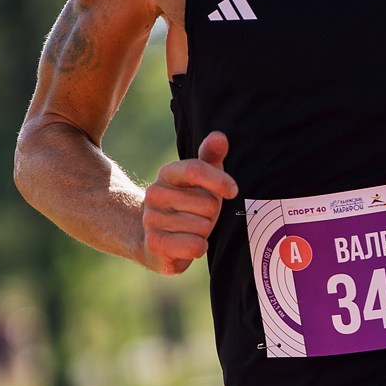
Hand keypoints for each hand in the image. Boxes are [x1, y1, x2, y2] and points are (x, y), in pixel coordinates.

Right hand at [142, 133, 236, 273]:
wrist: (155, 238)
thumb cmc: (187, 204)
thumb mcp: (201, 178)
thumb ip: (210, 156)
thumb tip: (220, 137)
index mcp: (168, 174)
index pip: (195, 169)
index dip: (219, 180)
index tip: (233, 191)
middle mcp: (155, 194)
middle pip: (207, 204)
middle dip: (211, 215)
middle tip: (199, 216)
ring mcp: (152, 219)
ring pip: (202, 228)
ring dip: (204, 233)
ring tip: (190, 231)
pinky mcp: (154, 244)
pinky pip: (194, 246)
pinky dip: (198, 248)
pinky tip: (188, 245)